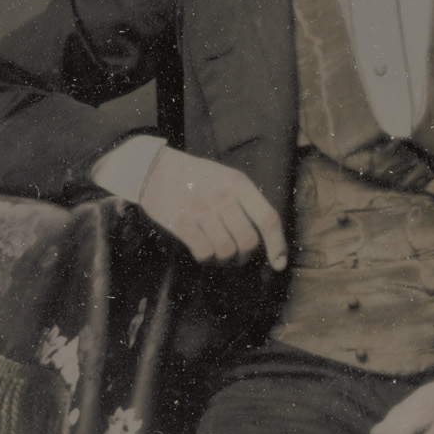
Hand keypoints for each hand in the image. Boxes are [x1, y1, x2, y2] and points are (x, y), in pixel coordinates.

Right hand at [138, 149, 287, 269]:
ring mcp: (201, 210)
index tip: (279, 263)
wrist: (155, 169)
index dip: (277, 245)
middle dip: (245, 255)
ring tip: (220, 255)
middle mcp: (223, 197)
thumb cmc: (196, 176)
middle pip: (248, 241)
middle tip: (239, 256)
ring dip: (225, 260)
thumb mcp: (227, 177)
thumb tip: (266, 236)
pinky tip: (205, 253)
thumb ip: (246, 201)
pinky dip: (207, 259)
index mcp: (238, 183)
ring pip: (226, 251)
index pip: (268, 219)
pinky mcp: (181, 223)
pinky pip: (204, 253)